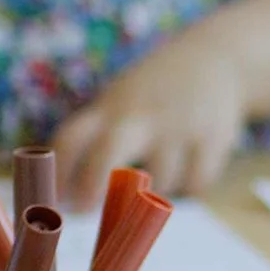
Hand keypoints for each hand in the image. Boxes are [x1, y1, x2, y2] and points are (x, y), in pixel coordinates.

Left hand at [51, 28, 248, 207]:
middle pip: (108, 151)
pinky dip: (191, 185)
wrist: (214, 58)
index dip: (59, 172)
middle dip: (92, 184)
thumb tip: (71, 196)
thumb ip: (99, 137)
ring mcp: (177, 126)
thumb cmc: (155, 92)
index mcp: (112, 108)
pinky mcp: (212, 138)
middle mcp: (141, 116)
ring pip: (161, 181)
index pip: (74, 137)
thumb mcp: (121, 100)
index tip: (55, 202)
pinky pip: (195, 183)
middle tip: (83, 213)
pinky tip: (191, 167)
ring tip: (164, 171)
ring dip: (159, 189)